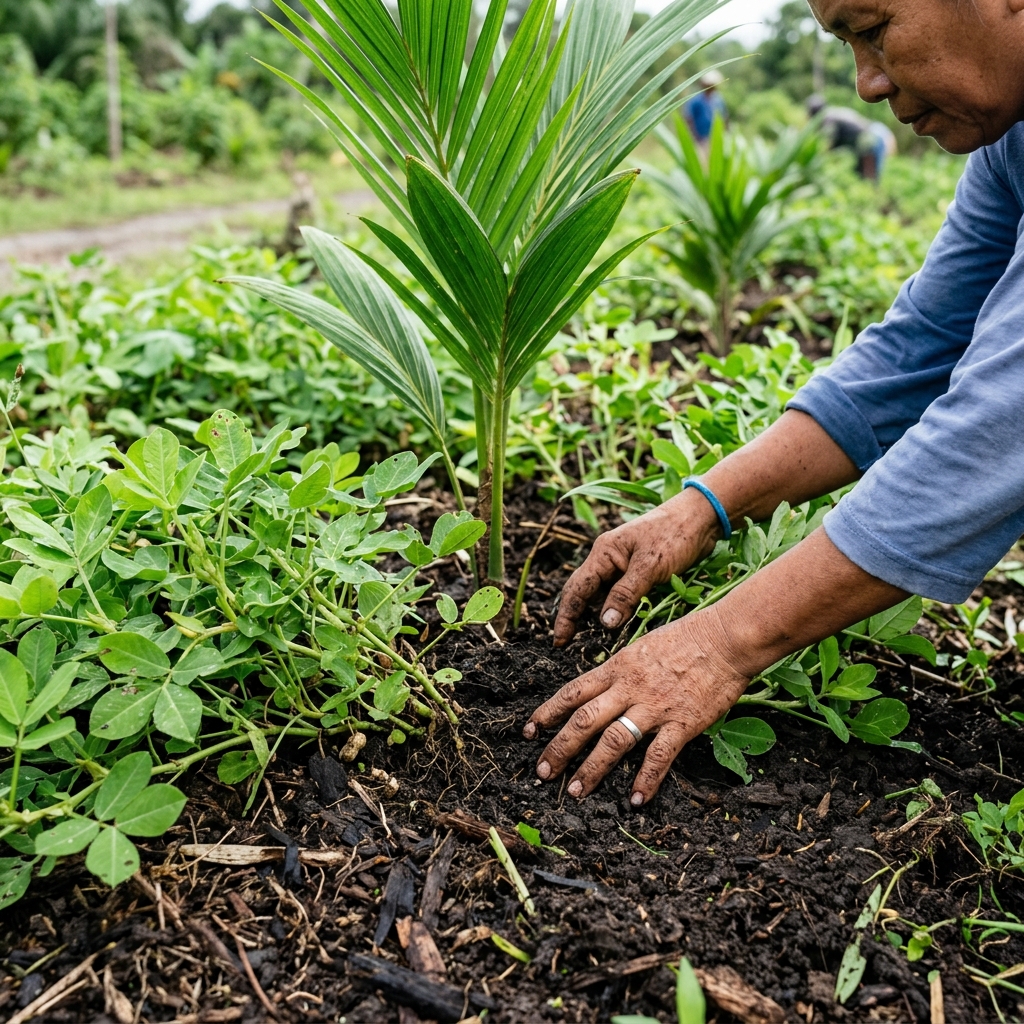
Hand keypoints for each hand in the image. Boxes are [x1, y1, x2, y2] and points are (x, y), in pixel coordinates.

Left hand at [530, 527, 907, 804]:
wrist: (725, 639)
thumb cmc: (685, 640)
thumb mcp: (640, 648)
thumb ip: (618, 672)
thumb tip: (598, 692)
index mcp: (617, 667)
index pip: (572, 692)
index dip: (548, 713)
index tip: (529, 732)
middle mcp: (629, 688)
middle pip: (584, 720)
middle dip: (559, 747)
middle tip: (542, 772)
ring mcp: (655, 706)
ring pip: (613, 740)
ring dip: (592, 768)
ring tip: (575, 790)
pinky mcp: (682, 722)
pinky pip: (659, 756)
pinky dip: (646, 780)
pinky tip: (636, 800)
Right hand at [553, 488, 719, 645]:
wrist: (701, 518)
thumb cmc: (674, 535)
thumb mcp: (649, 566)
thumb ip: (626, 594)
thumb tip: (604, 623)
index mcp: (604, 553)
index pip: (577, 589)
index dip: (566, 615)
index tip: (559, 641)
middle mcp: (609, 560)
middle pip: (584, 592)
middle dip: (574, 617)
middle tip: (566, 644)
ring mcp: (623, 566)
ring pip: (603, 595)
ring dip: (599, 615)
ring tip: (591, 641)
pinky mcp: (639, 573)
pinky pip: (621, 595)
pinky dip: (618, 610)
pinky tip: (619, 625)